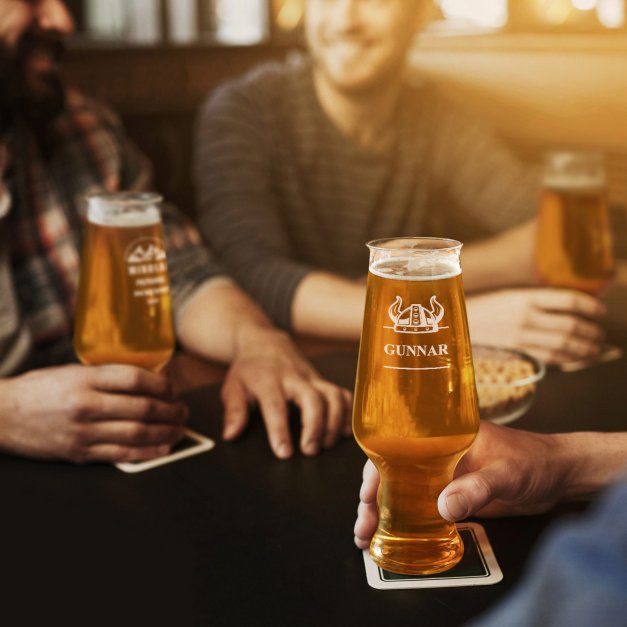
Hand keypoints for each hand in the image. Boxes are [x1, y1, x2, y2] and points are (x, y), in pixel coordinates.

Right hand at [0, 364, 188, 462]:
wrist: (0, 415)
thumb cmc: (38, 389)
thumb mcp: (71, 371)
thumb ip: (106, 375)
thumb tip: (148, 379)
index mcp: (84, 379)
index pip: (135, 378)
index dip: (162, 384)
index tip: (174, 388)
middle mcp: (85, 405)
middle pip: (141, 407)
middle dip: (170, 410)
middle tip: (183, 410)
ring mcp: (82, 432)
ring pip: (136, 432)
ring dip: (165, 431)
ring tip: (180, 428)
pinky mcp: (78, 453)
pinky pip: (120, 455)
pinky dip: (147, 452)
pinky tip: (163, 448)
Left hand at [220, 329, 352, 458]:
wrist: (265, 343)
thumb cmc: (249, 370)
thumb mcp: (233, 387)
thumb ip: (233, 412)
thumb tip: (230, 435)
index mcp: (268, 380)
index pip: (276, 406)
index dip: (280, 430)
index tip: (284, 453)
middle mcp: (294, 378)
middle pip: (313, 399)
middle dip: (315, 426)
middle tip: (310, 451)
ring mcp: (312, 378)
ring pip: (333, 396)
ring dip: (335, 422)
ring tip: (327, 445)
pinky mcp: (324, 380)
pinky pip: (343, 393)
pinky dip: (349, 412)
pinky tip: (345, 432)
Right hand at [354, 421, 568, 548]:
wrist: (558, 474)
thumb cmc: (534, 460)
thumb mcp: (506, 473)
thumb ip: (477, 488)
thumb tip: (442, 508)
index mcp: (440, 436)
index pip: (397, 448)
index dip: (375, 471)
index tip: (365, 496)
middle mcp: (434, 454)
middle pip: (392, 473)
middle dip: (372, 500)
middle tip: (363, 528)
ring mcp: (442, 476)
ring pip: (402, 492)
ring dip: (384, 514)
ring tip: (368, 538)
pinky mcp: (453, 494)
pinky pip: (421, 507)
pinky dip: (405, 522)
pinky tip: (394, 538)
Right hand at [466, 288, 605, 365]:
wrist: (454, 326)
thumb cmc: (484, 309)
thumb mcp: (510, 296)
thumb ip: (536, 300)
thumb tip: (569, 307)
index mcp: (526, 296)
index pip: (569, 300)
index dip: (591, 307)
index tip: (600, 311)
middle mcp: (526, 316)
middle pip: (570, 326)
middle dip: (591, 332)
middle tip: (600, 334)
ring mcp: (521, 337)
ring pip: (563, 345)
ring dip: (584, 348)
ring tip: (594, 349)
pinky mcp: (516, 353)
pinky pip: (549, 358)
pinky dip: (567, 360)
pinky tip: (575, 359)